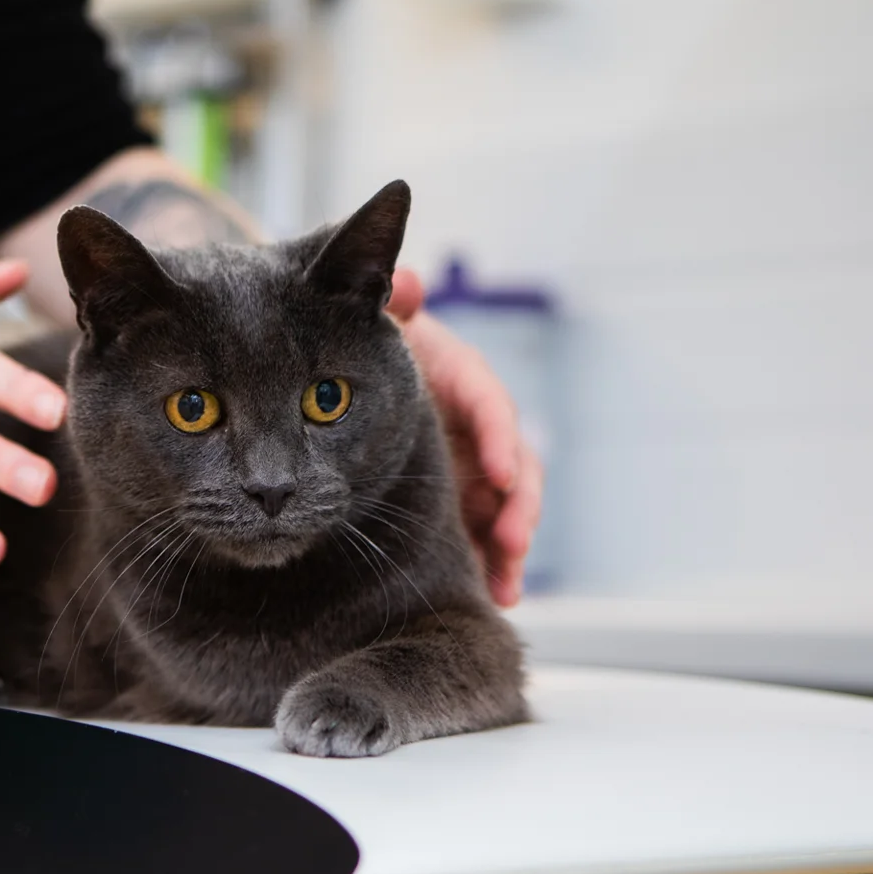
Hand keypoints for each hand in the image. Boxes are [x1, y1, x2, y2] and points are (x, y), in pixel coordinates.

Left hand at [386, 268, 542, 605]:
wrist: (353, 368)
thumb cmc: (371, 341)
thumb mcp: (382, 325)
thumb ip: (393, 306)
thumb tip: (404, 280)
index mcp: (461, 379)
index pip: (490, 405)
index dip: (499, 438)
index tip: (501, 474)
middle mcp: (475, 422)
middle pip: (513, 463)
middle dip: (519, 506)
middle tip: (511, 542)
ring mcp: (472, 460)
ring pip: (506, 504)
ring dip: (511, 544)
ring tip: (506, 584)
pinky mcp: (460, 492)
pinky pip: (484, 528)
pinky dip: (492, 558)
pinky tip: (495, 593)